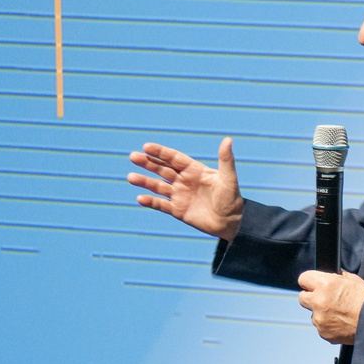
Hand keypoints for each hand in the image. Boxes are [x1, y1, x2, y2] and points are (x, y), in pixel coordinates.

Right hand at [127, 137, 242, 239]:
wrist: (232, 223)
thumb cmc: (232, 199)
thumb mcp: (229, 179)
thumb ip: (226, 160)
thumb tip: (228, 140)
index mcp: (194, 170)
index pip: (174, 158)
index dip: (160, 152)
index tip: (146, 147)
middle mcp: (184, 180)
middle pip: (162, 169)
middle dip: (148, 163)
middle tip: (133, 157)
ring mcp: (180, 195)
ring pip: (158, 186)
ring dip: (145, 181)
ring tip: (131, 177)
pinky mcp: (178, 210)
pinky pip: (161, 205)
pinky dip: (150, 202)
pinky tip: (140, 198)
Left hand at [298, 270, 363, 343]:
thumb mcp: (354, 281)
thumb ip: (337, 278)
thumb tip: (331, 276)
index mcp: (325, 285)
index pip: (303, 278)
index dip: (310, 282)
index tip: (313, 285)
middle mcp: (319, 301)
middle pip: (302, 297)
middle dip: (311, 297)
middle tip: (324, 299)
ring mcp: (319, 319)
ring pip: (313, 314)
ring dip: (321, 313)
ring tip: (339, 314)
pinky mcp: (323, 333)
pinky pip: (321, 327)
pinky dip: (328, 325)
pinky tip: (341, 323)